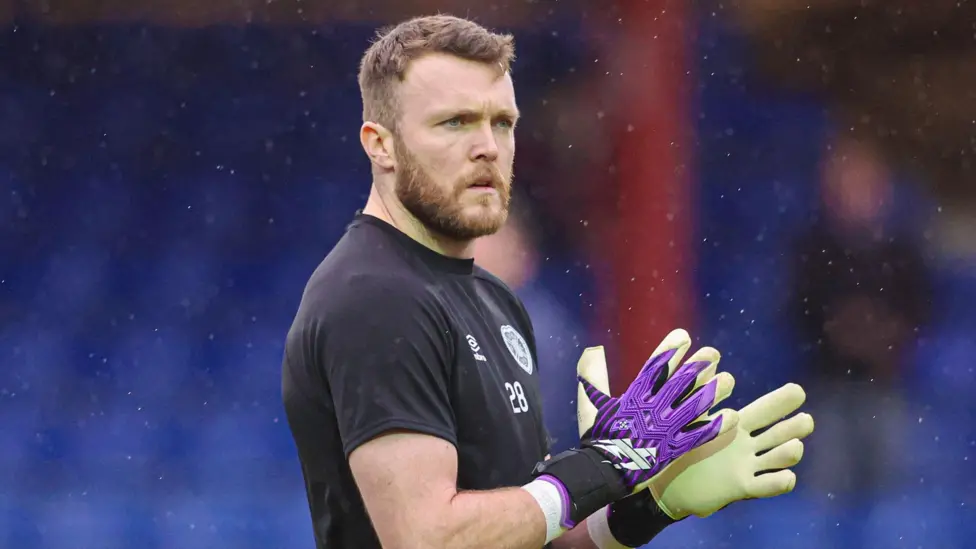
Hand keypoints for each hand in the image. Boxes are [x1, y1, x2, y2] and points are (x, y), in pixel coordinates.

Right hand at [577, 329, 737, 494]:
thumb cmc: (597, 438)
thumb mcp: (591, 403)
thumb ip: (592, 374)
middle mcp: (653, 408)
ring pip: (694, 406)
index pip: (655, 367)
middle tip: (714, 353)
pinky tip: (732, 416)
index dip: (669, 350)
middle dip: (698, 365)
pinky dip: (717, 426)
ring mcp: (665, 429)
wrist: (602, 472)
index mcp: (634, 396)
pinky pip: (700, 435)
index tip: (683, 336)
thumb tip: (592, 348)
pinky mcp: (674, 449)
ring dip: (713, 392)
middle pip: (680, 382)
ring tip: (729, 380)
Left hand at [649, 381, 814, 518]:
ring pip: (776, 458)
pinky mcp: (741, 487)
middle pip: (778, 433)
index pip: (764, 410)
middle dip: (794, 426)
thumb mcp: (691, 418)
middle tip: (807, 419)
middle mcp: (748, 445)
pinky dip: (777, 483)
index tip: (797, 390)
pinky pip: (764, 486)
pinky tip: (787, 477)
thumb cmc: (681, 447)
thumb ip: (701, 391)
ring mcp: (748, 466)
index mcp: (737, 425)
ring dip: (788, 453)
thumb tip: (708, 357)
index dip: (781, 402)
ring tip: (795, 446)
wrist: (668, 483)